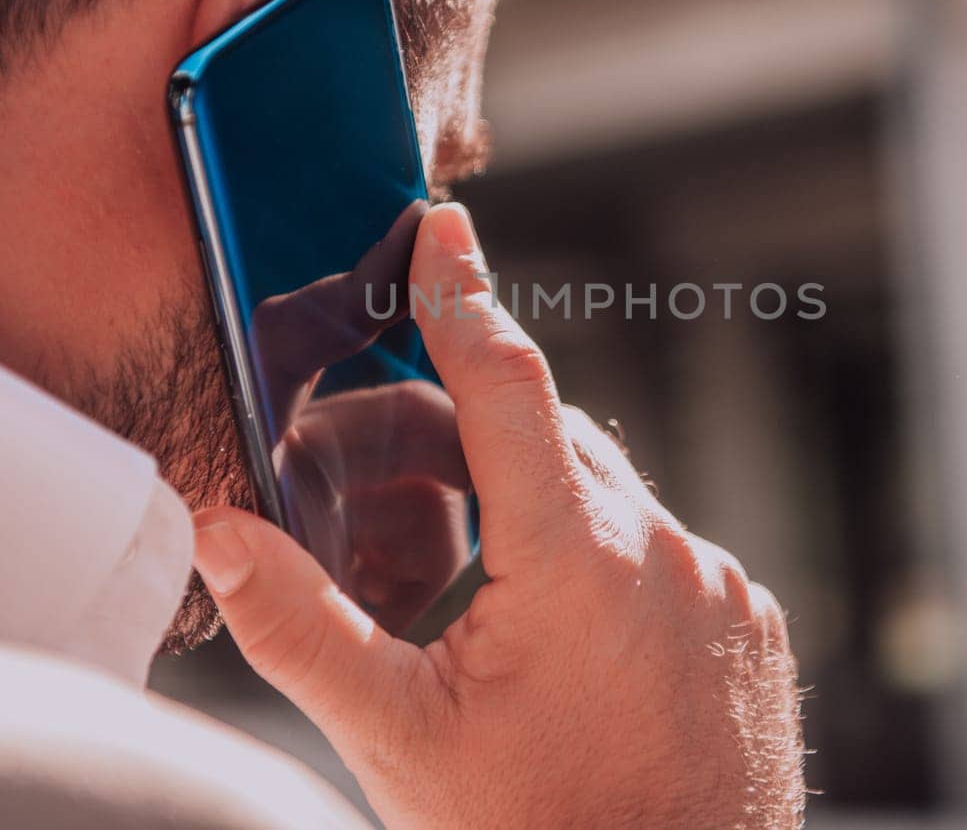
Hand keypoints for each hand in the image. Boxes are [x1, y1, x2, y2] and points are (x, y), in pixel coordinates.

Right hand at [191, 203, 804, 827]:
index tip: (443, 228)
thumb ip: (297, 625)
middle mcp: (662, 551)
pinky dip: (605, 560)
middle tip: (390, 481)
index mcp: (571, 558)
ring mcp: (719, 585)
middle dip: (464, 437)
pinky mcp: (749, 620)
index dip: (462, 296)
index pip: (505, 385)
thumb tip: (217, 531)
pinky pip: (664, 552)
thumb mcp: (394, 738)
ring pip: (606, 496)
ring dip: (535, 508)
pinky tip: (563, 635)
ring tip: (471, 585)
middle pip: (544, 440)